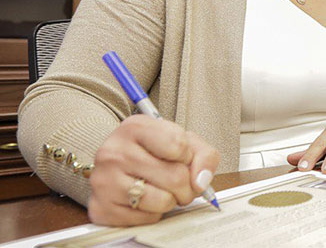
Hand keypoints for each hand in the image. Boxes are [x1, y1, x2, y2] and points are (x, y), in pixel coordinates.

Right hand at [88, 115, 219, 225]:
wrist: (118, 166)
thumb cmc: (153, 152)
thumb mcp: (183, 141)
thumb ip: (204, 155)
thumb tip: (201, 182)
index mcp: (135, 127)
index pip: (179, 145)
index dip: (188, 156)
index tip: (181, 157)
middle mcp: (114, 151)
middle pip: (174, 177)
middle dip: (186, 185)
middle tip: (180, 183)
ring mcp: (104, 180)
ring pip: (162, 200)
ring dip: (171, 200)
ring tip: (162, 190)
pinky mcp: (101, 207)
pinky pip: (146, 218)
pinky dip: (154, 213)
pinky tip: (146, 200)